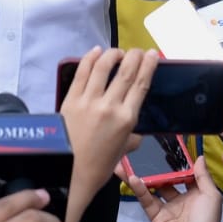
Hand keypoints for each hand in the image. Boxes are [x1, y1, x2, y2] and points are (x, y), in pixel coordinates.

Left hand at [59, 47, 157, 221]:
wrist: (69, 171)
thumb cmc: (98, 166)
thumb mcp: (123, 151)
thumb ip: (132, 136)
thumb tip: (136, 131)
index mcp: (127, 119)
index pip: (141, 85)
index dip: (149, 66)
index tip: (153, 54)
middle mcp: (110, 106)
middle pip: (125, 72)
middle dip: (134, 56)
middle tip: (138, 50)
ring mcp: (89, 100)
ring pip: (103, 67)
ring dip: (112, 54)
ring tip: (117, 52)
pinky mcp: (71, 98)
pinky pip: (82, 72)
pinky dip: (90, 58)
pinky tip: (96, 52)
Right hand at [128, 156, 222, 221]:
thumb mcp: (211, 196)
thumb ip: (203, 176)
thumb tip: (200, 157)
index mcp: (194, 194)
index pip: (182, 175)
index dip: (175, 164)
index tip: (165, 149)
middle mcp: (179, 200)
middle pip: (164, 180)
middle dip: (154, 168)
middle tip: (143, 153)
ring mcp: (166, 208)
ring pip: (150, 188)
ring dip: (139, 175)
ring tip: (126, 162)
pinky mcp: (155, 216)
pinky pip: (145, 199)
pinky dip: (138, 188)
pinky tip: (131, 177)